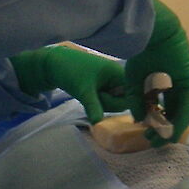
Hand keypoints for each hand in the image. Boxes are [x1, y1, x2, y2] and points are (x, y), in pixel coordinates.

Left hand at [9, 46, 132, 121]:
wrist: (54, 64)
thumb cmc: (71, 71)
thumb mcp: (83, 91)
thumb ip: (94, 107)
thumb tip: (99, 124)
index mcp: (119, 73)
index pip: (133, 93)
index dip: (126, 102)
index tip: (107, 102)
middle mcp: (119, 77)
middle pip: (124, 100)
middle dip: (109, 103)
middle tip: (94, 95)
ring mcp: (111, 83)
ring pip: (115, 102)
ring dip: (102, 103)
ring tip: (89, 93)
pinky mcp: (103, 88)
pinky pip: (107, 100)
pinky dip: (99, 102)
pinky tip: (89, 96)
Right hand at [123, 0, 188, 145]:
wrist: (153, 33)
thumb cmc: (142, 52)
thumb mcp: (134, 81)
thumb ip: (137, 100)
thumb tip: (138, 119)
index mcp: (163, 83)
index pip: (161, 108)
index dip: (154, 123)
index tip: (146, 135)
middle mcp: (176, 86)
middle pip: (173, 112)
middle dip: (163, 129)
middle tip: (153, 142)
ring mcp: (186, 85)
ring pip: (181, 112)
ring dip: (172, 128)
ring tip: (161, 141)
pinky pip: (187, 106)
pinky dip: (180, 120)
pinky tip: (171, 131)